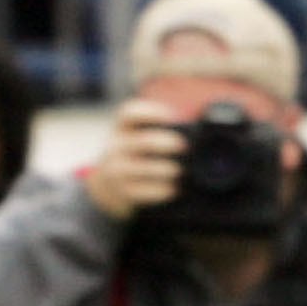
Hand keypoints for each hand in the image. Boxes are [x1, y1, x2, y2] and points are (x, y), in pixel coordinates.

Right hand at [84, 96, 187, 218]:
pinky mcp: (123, 192)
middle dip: (166, 143)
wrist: (110, 185)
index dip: (151, 113)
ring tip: (180, 170)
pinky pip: (146, 191)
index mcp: (123, 128)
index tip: (170, 117)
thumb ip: (161, 130)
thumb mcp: (138, 136)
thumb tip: (196, 134)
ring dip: (167, 169)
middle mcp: (117, 147)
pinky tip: (173, 188)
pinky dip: (163, 190)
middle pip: (143, 142)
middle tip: (183, 146)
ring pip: (145, 168)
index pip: (130, 114)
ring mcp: (118, 171)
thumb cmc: (137, 154)